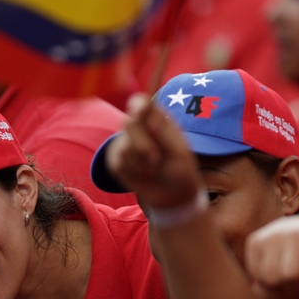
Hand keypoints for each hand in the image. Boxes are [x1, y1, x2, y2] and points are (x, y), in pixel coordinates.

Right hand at [107, 93, 203, 211]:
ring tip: (154, 168)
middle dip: (143, 143)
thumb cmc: (181, 169)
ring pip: (125, 147)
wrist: (173, 195)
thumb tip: (151, 119)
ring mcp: (125, 144)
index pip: (140, 103)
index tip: (142, 109)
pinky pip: (121, 163)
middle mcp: (139, 128)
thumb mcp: (179, 152)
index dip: (138, 105)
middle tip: (156, 158)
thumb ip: (165, 135)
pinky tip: (145, 174)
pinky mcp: (117, 162)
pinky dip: (136, 172)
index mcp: (156, 119)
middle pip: (129, 123)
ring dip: (142, 162)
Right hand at [245, 216, 298, 298]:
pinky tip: (271, 267)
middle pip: (290, 277)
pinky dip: (262, 278)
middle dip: (293, 285)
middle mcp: (297, 234)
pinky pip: (255, 273)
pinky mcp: (254, 240)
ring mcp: (274, 234)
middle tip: (297, 277)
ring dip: (276, 283)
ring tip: (284, 272)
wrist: (293, 232)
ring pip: (270, 277)